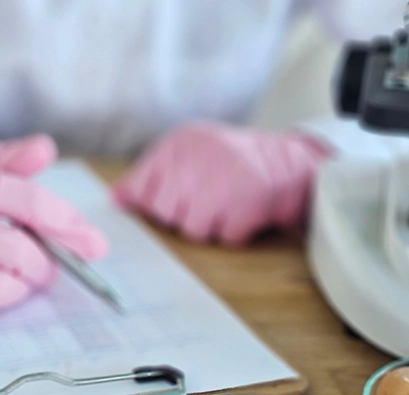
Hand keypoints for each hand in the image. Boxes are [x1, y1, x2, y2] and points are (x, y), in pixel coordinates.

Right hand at [0, 137, 106, 321]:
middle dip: (46, 264)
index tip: (94, 244)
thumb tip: (46, 152)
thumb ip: (1, 162)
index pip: (29, 202)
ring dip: (19, 289)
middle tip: (46, 262)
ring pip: (0, 292)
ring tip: (16, 276)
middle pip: (21, 255)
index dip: (68, 226)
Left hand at [113, 121, 329, 245]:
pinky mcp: (248, 199)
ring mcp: (224, 177)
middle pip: (165, 213)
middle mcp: (198, 155)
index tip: (180, 200)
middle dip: (185, 216)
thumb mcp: (189, 158)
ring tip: (228, 207)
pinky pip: (224, 237)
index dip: (158, 204)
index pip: (143, 189)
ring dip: (211, 227)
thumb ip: (150, 178)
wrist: (291, 160)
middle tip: (210, 201)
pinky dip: (236, 233)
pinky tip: (246, 213)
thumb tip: (116, 199)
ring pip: (192, 229)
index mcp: (180, 143)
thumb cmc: (232, 164)